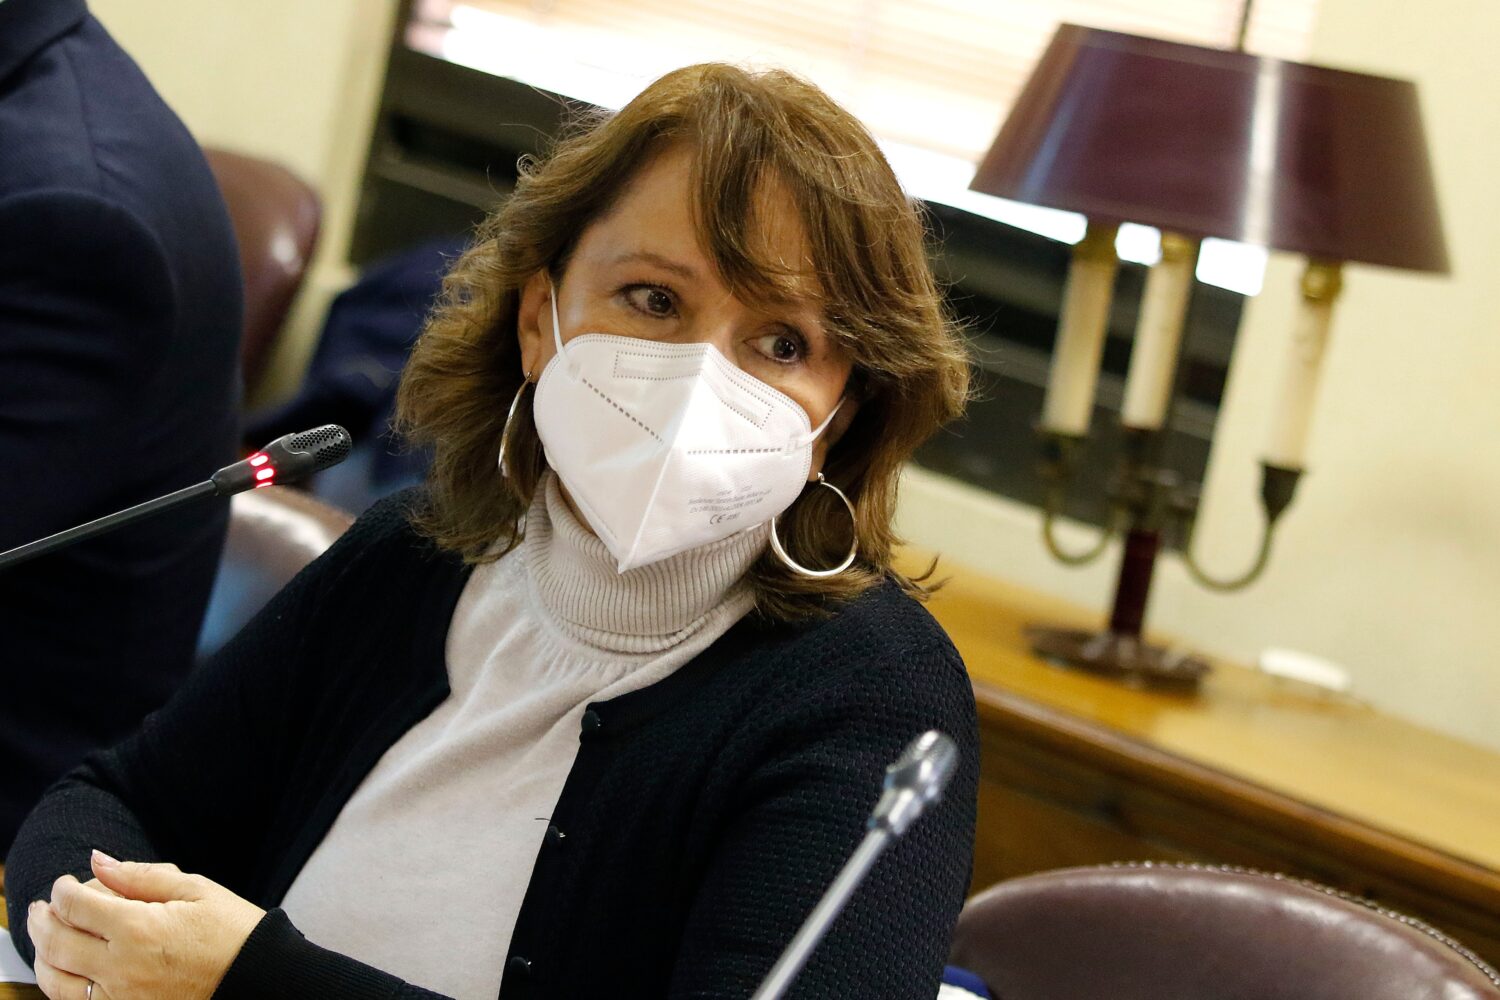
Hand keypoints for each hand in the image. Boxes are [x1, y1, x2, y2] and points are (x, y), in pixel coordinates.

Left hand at [27, 850, 264, 999]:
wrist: (257, 981)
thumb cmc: (233, 932)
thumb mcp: (195, 890)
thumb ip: (142, 876)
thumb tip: (99, 860)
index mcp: (139, 928)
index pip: (76, 905)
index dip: (63, 888)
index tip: (66, 882)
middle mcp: (121, 967)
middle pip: (56, 941)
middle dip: (43, 919)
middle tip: (43, 906)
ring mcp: (120, 998)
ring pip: (55, 979)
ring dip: (42, 954)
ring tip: (47, 936)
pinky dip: (60, 984)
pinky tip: (64, 969)